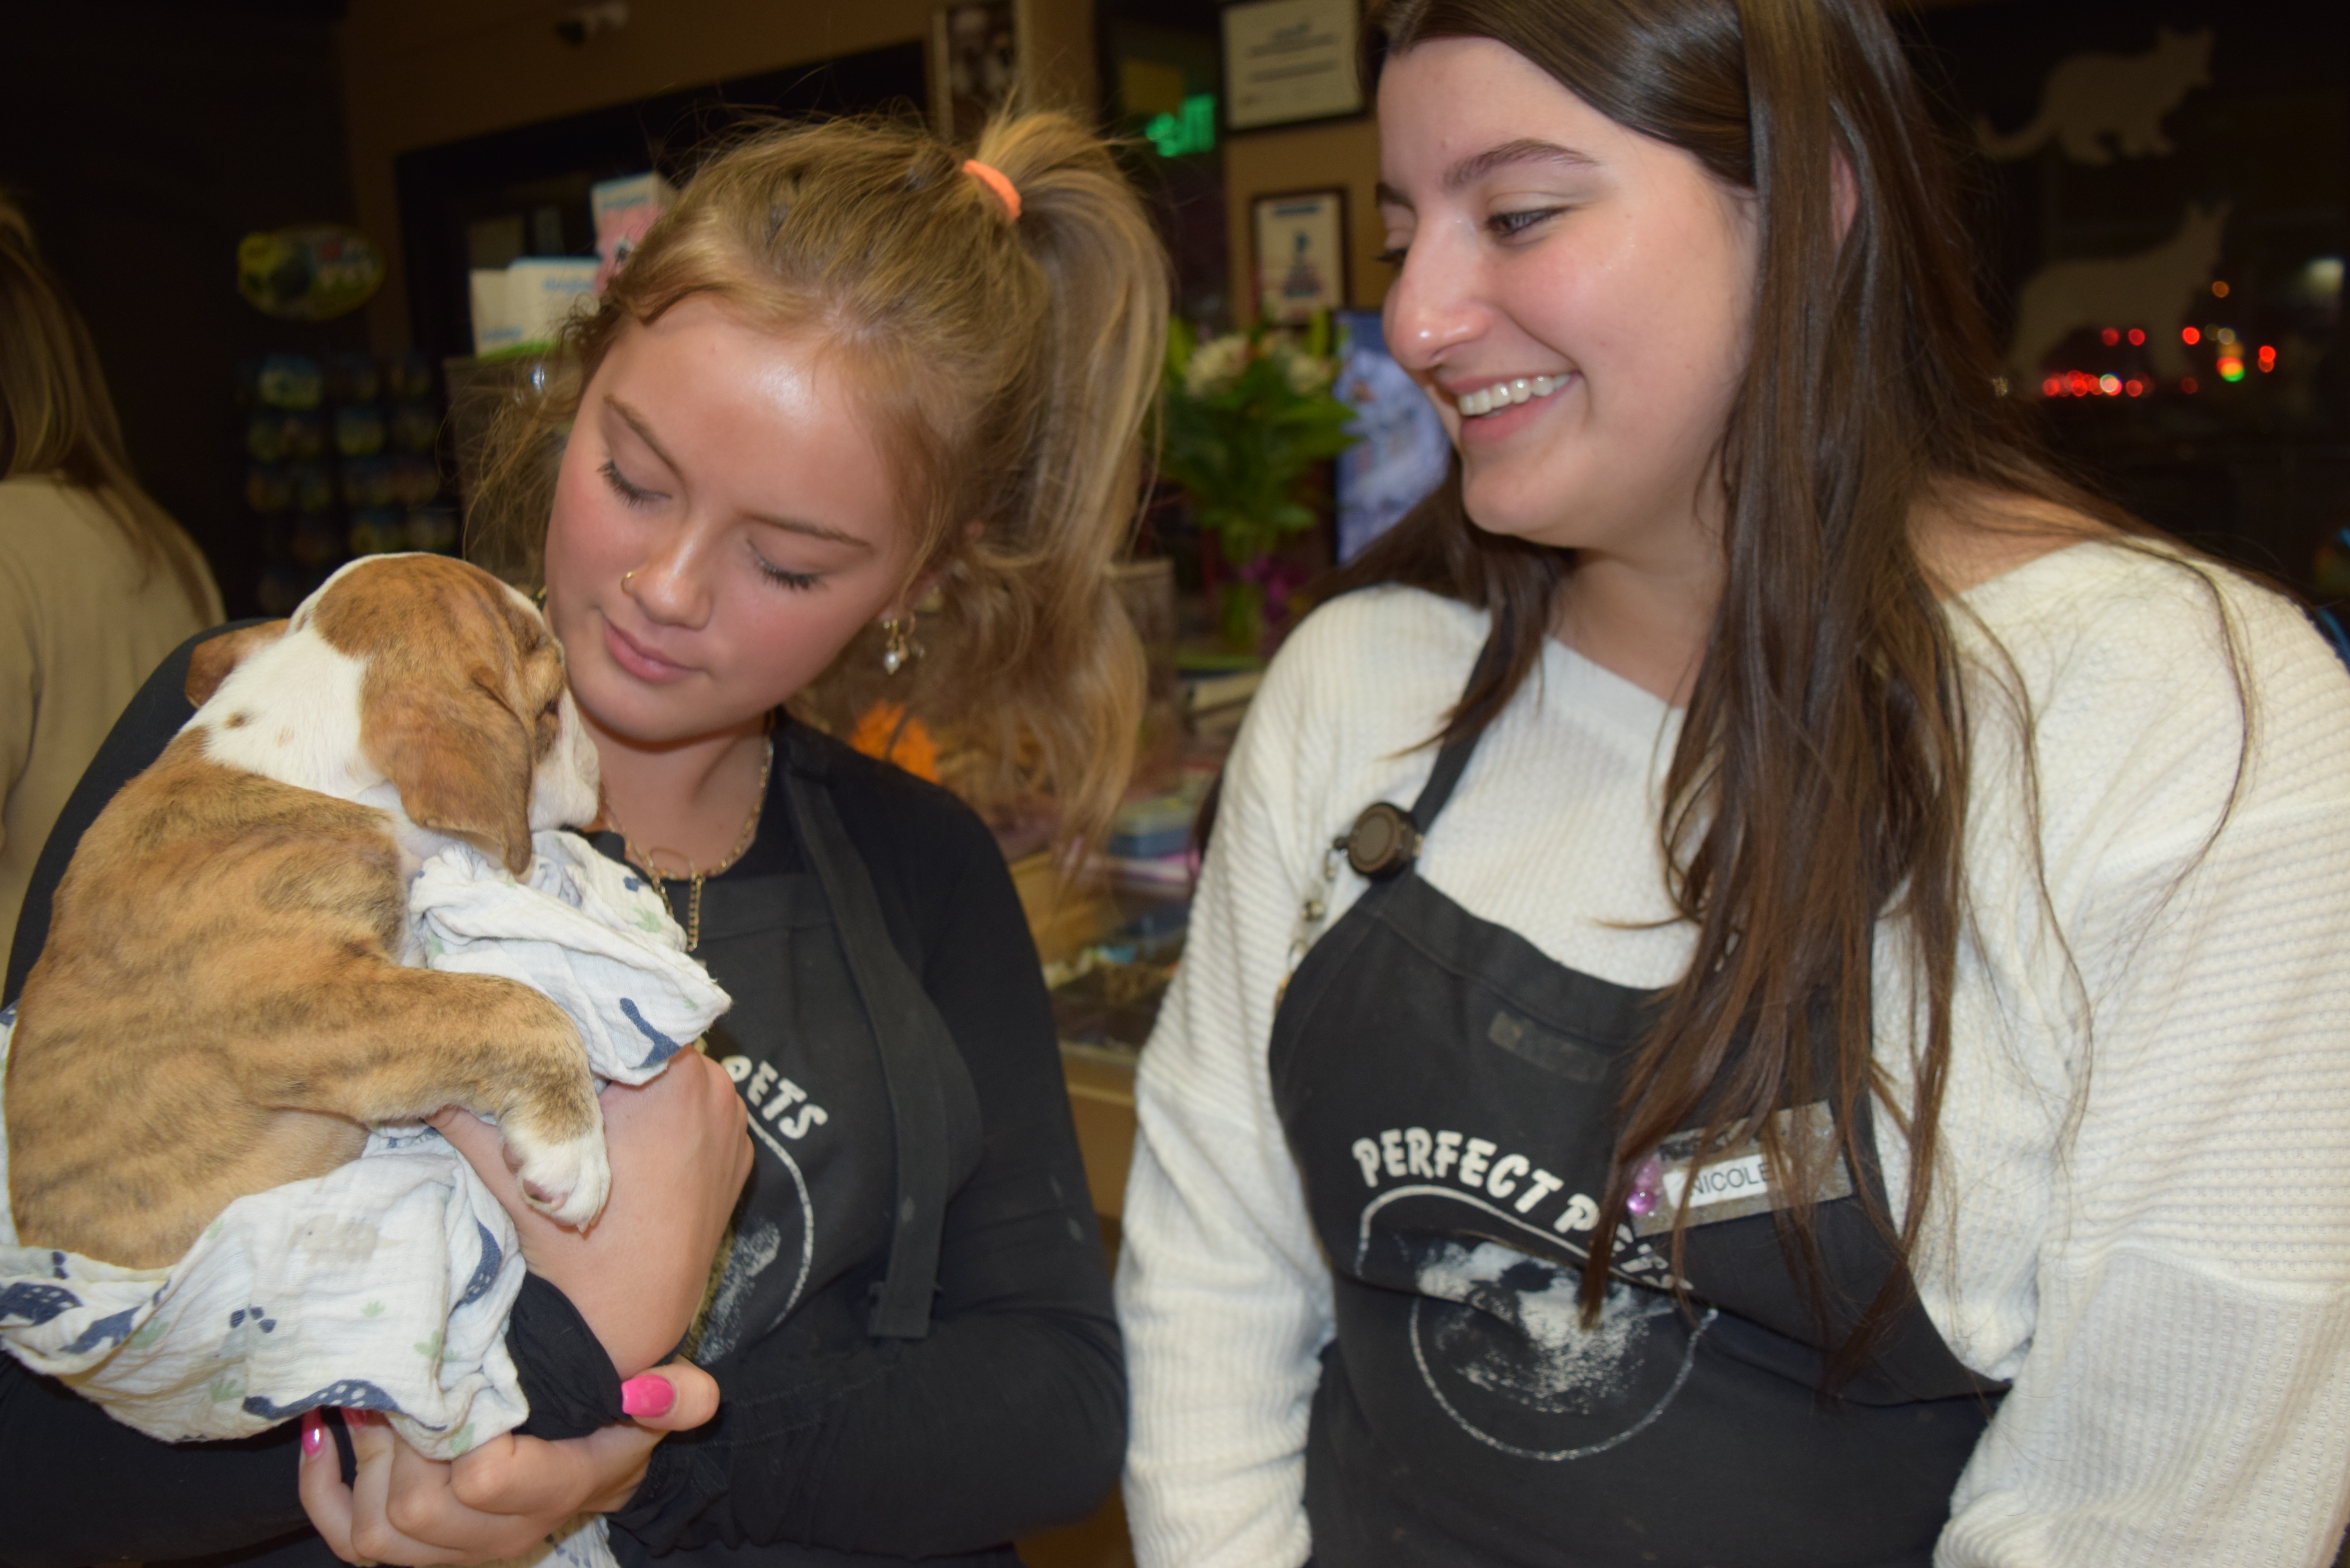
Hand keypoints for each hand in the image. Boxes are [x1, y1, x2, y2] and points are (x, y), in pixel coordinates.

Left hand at [297, 1362, 720, 1564]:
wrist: (592, 1473)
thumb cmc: (615, 1426)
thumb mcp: (653, 1409)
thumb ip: (675, 1399)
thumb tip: (671, 1388)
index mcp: (553, 1494)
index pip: (484, 1480)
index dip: (460, 1432)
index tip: (458, 1373)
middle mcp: (499, 1536)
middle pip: (416, 1510)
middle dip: (399, 1442)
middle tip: (403, 1376)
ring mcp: (451, 1550)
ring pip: (378, 1530)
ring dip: (366, 1459)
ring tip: (373, 1395)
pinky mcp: (413, 1548)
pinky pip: (349, 1535)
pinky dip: (322, 1489)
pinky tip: (324, 1430)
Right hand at [434, 1049, 751, 1375]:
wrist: (630, 1326)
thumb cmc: (577, 1251)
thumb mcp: (513, 1175)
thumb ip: (470, 1114)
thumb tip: (429, 1063)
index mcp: (676, 1079)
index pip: (623, 1017)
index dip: (579, 1022)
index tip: (545, 1033)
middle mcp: (718, 1091)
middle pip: (647, 1048)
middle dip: (604, 1060)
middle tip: (557, 1078)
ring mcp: (735, 1125)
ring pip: (672, 1081)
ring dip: (634, 1091)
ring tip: (588, 1117)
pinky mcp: (739, 1156)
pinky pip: (697, 1117)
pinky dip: (666, 1124)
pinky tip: (628, 1149)